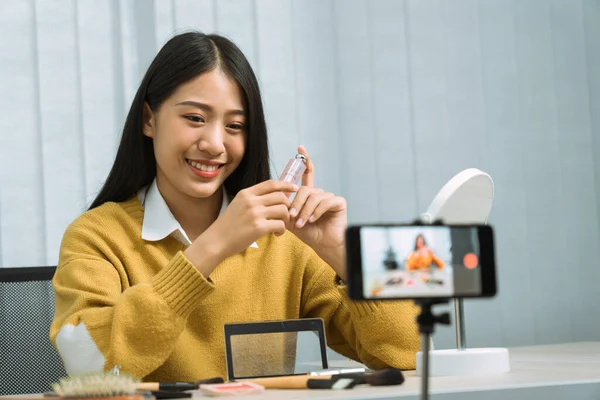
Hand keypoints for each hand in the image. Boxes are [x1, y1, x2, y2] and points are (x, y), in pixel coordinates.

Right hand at [185, 180, 297, 275]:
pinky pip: (280, 224)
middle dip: (288, 206)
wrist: (215, 241)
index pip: (271, 184)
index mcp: (246, 193)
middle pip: (281, 196)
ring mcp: (255, 213)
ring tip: (280, 227)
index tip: (295, 188)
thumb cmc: (228, 226)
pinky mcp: (258, 227)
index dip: (286, 185)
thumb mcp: (238, 205)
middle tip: (285, 216)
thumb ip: (253, 200)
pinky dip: (282, 230)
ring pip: (283, 210)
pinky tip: (276, 234)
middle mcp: (251, 201)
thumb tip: (274, 197)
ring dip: (286, 219)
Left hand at [287, 146, 347, 278]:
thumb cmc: (309, 234)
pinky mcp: (338, 202)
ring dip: (305, 211)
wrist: (323, 246)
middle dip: (297, 203)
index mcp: (310, 195)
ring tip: (301, 223)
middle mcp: (320, 193)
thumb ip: (286, 207)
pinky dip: (316, 212)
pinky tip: (312, 221)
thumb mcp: (292, 220)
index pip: (307, 174)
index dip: (304, 160)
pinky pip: (324, 202)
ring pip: (313, 196)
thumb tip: (276, 197)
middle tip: (292, 217)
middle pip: (305, 189)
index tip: (300, 147)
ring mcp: (330, 197)